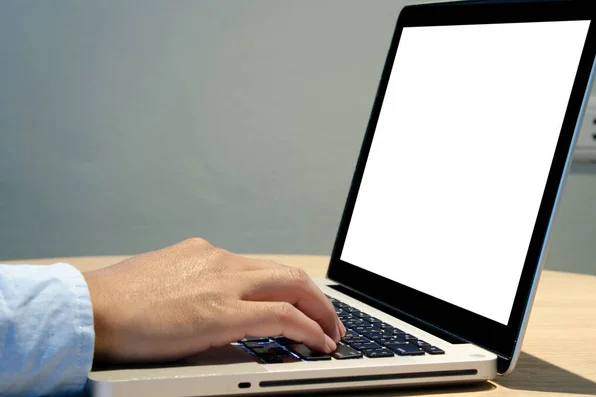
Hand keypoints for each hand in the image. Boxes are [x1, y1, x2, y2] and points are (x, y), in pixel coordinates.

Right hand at [83, 238, 344, 362]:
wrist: (93, 307)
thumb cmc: (117, 300)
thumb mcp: (162, 282)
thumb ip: (191, 287)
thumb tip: (204, 304)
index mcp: (206, 255)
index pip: (260, 268)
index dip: (287, 286)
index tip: (299, 301)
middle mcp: (221, 262)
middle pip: (286, 272)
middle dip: (316, 296)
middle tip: (329, 318)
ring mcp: (226, 283)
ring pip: (293, 286)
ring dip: (319, 310)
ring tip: (331, 332)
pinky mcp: (225, 311)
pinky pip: (282, 316)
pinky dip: (308, 328)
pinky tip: (319, 342)